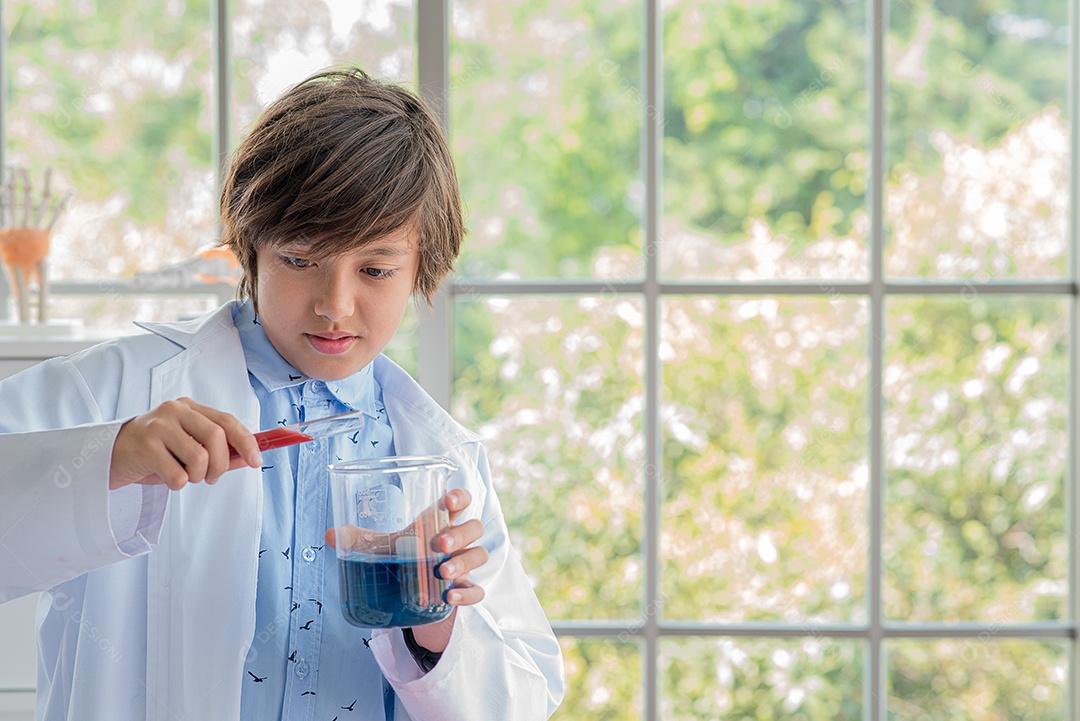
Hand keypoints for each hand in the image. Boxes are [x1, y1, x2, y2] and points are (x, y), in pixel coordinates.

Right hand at [109, 397, 262, 489]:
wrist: (108, 457)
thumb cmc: (153, 453)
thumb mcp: (187, 447)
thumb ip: (217, 450)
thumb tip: (248, 458)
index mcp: (189, 407)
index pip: (227, 421)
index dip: (246, 442)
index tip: (257, 460)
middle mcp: (174, 410)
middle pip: (216, 437)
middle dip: (220, 464)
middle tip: (211, 477)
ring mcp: (159, 426)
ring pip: (199, 458)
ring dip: (196, 476)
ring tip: (182, 475)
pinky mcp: (146, 446)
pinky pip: (178, 475)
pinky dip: (177, 484)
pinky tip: (163, 476)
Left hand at [325, 488, 487, 653]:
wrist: (412, 594)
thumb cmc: (403, 559)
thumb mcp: (383, 548)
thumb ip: (360, 540)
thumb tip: (329, 535)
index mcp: (439, 522)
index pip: (459, 501)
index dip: (459, 497)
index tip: (448, 500)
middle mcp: (456, 541)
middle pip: (474, 527)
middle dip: (460, 533)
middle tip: (439, 544)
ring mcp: (464, 566)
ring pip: (479, 555)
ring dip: (463, 562)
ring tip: (441, 572)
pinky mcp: (464, 590)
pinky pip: (477, 591)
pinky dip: (467, 593)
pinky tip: (450, 597)